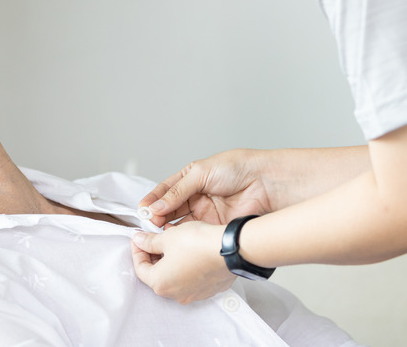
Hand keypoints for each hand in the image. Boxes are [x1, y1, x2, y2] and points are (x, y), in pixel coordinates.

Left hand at [130, 222, 234, 303]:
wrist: (230, 248)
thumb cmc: (198, 244)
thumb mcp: (167, 237)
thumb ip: (149, 241)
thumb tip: (140, 240)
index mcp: (160, 283)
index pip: (140, 268)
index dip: (137, 251)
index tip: (139, 239)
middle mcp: (176, 294)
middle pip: (157, 274)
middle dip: (154, 255)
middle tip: (154, 238)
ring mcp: (194, 293)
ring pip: (175, 276)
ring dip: (171, 260)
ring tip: (174, 241)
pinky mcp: (209, 289)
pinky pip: (192, 278)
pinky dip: (187, 265)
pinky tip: (190, 250)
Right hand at [140, 149, 272, 227]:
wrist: (265, 182)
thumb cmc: (237, 168)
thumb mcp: (200, 173)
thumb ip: (177, 191)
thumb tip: (155, 207)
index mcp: (189, 179)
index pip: (164, 192)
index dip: (152, 201)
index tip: (141, 211)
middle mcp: (195, 197)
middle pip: (168, 210)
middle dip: (156, 216)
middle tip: (148, 223)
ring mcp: (204, 214)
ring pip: (179, 224)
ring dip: (167, 229)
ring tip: (158, 231)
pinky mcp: (214, 228)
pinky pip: (194, 235)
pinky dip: (183, 238)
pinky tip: (175, 238)